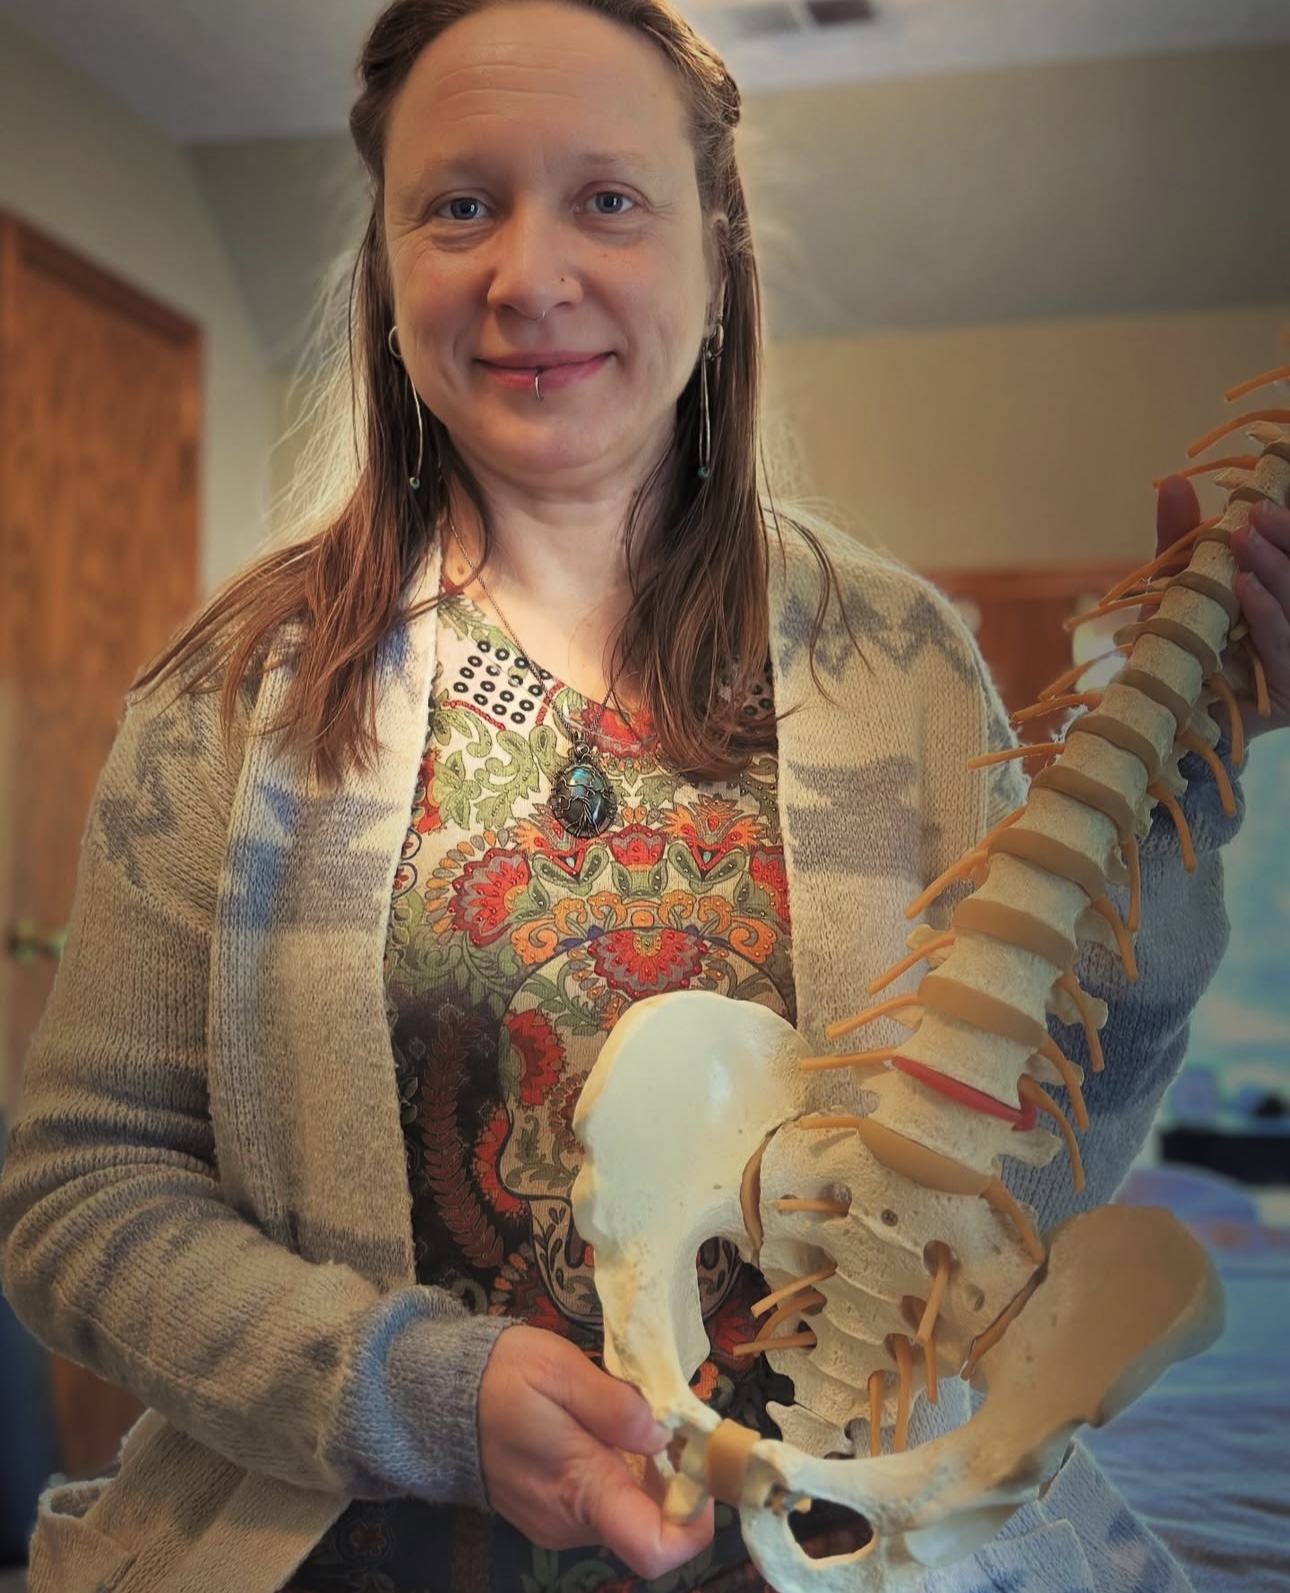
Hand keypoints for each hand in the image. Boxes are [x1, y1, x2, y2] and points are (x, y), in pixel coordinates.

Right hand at [478, 1325, 714, 1576]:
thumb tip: (662, 1436)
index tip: (704, 1471)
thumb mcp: (558, 1369)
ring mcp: (557, 1521)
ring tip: (630, 1416)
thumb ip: (613, 1404)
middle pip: (648, 1524)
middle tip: (669, 1420)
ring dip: (643, 1472)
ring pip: (625, 1511)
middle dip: (673, 1479)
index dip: (695, 1524)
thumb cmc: (499, 1377)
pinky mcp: (548, 1511)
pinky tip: (602, 1429)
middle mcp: (572, 1522)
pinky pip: (599, 1502)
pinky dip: (615, 1472)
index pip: (653, 1548)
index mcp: (581, 1490)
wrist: (433, 1397)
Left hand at [1155, 473, 1289, 741]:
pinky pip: (1281, 646)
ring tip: (1247, 540)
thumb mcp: (1174, 586)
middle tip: (1258, 513)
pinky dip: (1265, 614)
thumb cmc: (1172, 645)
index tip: (1266, 497)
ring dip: (1275, 570)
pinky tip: (1246, 588)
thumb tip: (1174, 481)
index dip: (1287, 529)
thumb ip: (1181, 539)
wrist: (1159, 716)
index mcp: (1277, 597)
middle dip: (1284, 541)